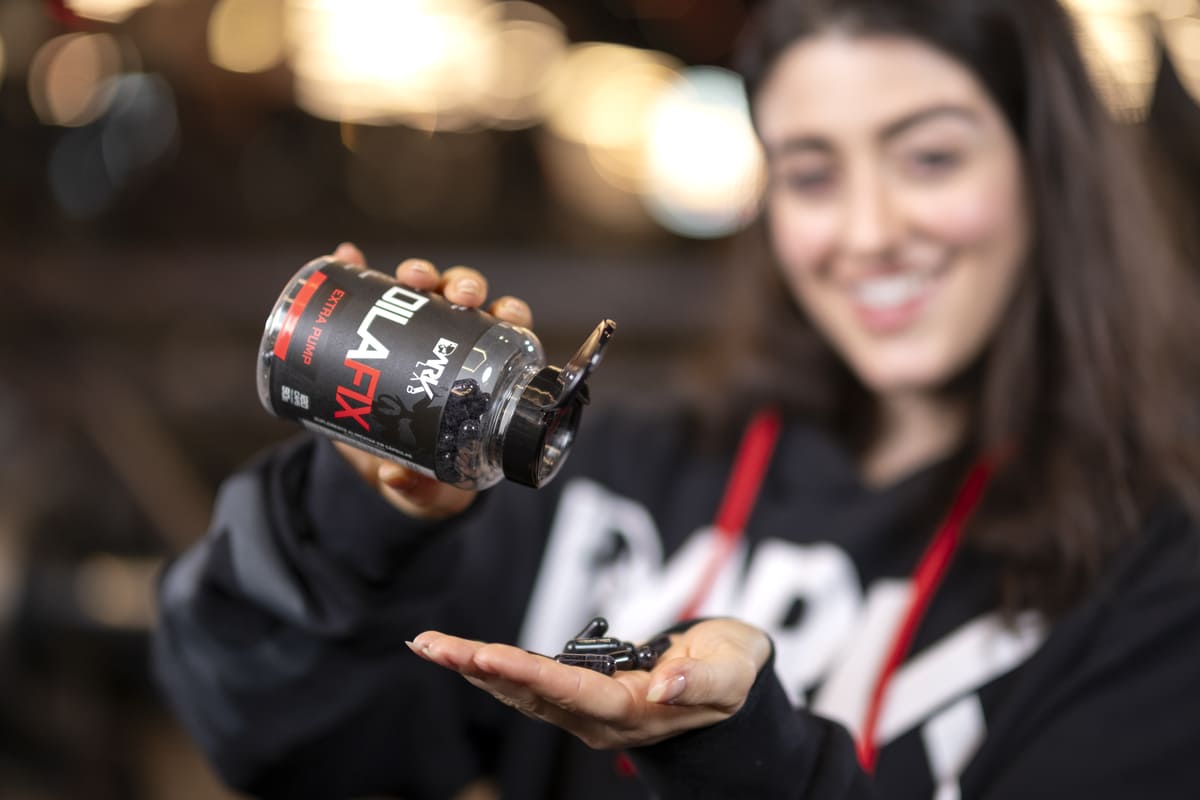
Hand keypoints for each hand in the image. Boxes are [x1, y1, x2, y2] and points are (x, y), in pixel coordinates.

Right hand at [327, 242, 534, 519]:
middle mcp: (451, 344)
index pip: (507, 332)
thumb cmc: (427, 479)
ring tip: (410, 277)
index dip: (510, 313)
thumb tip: (397, 476)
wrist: (380, 475)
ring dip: (420, 273)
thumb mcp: (429, 491)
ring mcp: (411, 334)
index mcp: (483, 373)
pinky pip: (366, 293)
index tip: (503, 312)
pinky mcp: (370, 333)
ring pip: (424, 290)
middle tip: (455, 294)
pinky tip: (345, 257)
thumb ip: (419, 490)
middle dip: (463, 285)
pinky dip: (355, 271)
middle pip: (467, 301)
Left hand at [406, 618, 771, 748]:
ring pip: (519, 690)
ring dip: (473, 668)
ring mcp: (584, 709)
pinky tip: (461, 655)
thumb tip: (668, 684)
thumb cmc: (730, 668)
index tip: (488, 657)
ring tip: (429, 646)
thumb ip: (703, 680)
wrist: (727, 677)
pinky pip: (525, 683)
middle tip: (433, 647)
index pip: (574, 693)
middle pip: (531, 693)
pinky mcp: (576, 695)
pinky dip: (490, 667)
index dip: (528, 674)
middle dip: (480, 669)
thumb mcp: (732, 672)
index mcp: (635, 713)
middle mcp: (599, 718)